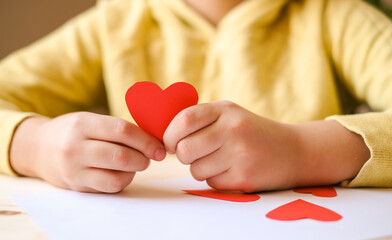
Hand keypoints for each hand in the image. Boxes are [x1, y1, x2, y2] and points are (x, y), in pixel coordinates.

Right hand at [10, 112, 165, 192]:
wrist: (39, 148)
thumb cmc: (74, 132)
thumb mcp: (91, 120)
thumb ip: (118, 128)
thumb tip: (154, 140)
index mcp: (83, 124)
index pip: (122, 130)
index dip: (146, 140)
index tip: (159, 147)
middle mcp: (75, 147)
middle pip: (121, 156)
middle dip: (144, 158)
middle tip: (150, 157)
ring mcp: (74, 169)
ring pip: (117, 176)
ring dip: (135, 171)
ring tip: (136, 164)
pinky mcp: (77, 186)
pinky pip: (109, 187)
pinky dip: (124, 181)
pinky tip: (123, 173)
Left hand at [163, 101, 369, 192]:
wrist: (293, 151)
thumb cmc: (252, 132)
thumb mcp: (229, 114)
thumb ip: (200, 119)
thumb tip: (164, 136)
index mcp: (225, 110)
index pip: (183, 120)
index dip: (170, 135)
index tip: (173, 142)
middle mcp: (232, 129)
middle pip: (184, 150)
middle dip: (185, 155)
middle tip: (198, 153)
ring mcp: (240, 154)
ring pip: (195, 170)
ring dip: (201, 168)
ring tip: (221, 160)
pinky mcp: (244, 178)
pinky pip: (211, 183)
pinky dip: (216, 179)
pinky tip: (233, 169)